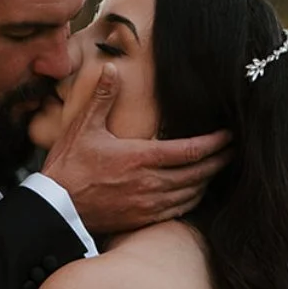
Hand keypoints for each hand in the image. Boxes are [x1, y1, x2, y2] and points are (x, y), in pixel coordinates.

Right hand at [42, 64, 231, 235]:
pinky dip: (192, 200)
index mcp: (140, 158)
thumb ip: (102, 97)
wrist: (54, 208)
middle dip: (219, 161)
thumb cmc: (68, 166)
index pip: (189, 150)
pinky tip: (195, 192)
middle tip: (233, 152)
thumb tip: (111, 68)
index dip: (213, 143)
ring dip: (207, 181)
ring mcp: (148, 204)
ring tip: (217, 169)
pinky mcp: (142, 220)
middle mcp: (150, 183)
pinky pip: (178, 211)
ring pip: (191, 194)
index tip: (228, 135)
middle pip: (198, 173)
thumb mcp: (83, 127)